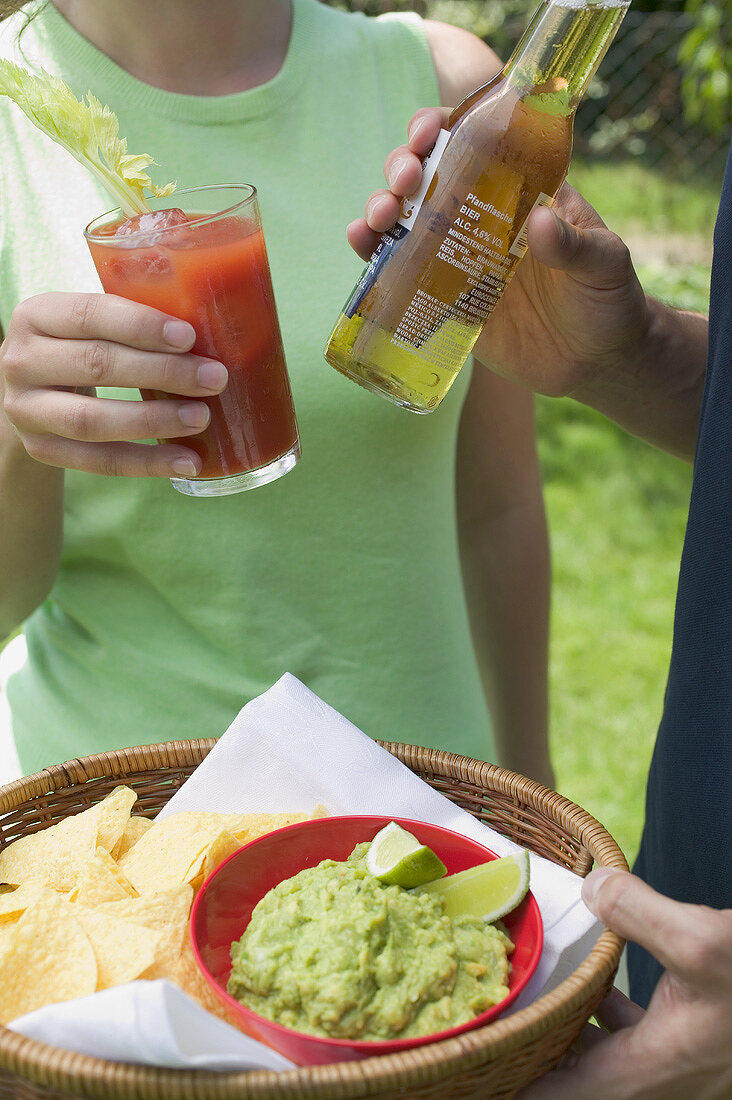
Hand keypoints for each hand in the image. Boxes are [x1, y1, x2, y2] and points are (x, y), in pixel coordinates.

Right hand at [0, 292, 228, 477]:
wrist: (32, 393)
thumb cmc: (80, 348)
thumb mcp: (91, 325)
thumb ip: (134, 323)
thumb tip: (218, 331)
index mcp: (36, 315)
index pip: (90, 315)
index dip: (141, 326)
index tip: (189, 336)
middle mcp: (21, 360)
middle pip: (96, 365)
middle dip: (161, 372)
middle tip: (213, 378)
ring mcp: (25, 410)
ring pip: (92, 420)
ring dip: (153, 421)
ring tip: (201, 419)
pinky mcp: (42, 449)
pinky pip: (99, 461)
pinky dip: (147, 462)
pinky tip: (186, 461)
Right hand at [348, 107, 650, 400]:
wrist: (596, 363)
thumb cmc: (609, 301)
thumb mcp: (604, 265)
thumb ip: (576, 246)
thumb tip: (541, 222)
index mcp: (519, 191)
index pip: (474, 142)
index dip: (442, 128)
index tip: (428, 134)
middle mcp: (481, 217)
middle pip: (428, 175)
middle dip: (403, 167)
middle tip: (403, 182)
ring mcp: (459, 258)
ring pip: (406, 219)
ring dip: (381, 207)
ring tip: (376, 218)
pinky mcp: (447, 300)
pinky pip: (402, 272)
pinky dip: (375, 255)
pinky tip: (361, 244)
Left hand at [514, 868, 731, 1099]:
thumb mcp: (700, 941)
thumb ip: (637, 913)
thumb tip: (590, 888)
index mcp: (649, 1068)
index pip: (563, 1095)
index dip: (518, 1085)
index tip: (483, 1060)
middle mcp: (661, 1079)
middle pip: (579, 1081)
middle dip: (536, 1053)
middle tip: (498, 1021)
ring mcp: (679, 1065)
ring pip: (606, 1061)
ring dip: (569, 1034)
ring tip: (534, 998)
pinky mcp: (693, 1045)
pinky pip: (633, 1041)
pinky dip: (605, 1017)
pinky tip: (599, 984)